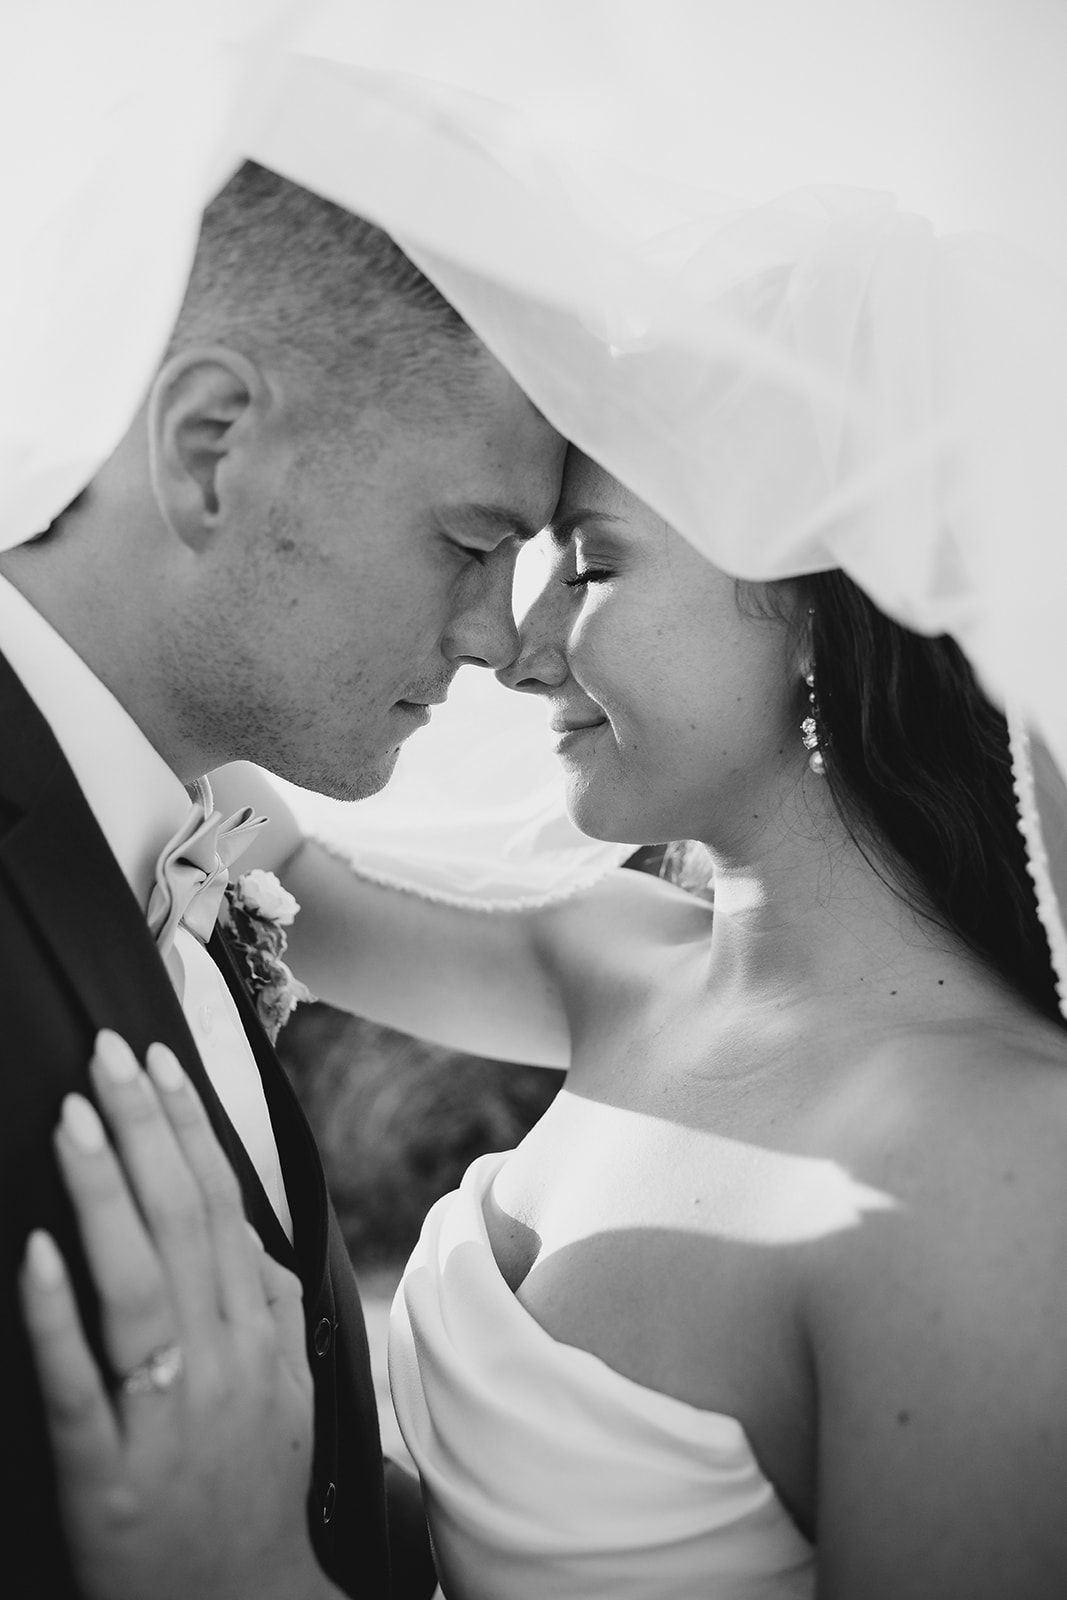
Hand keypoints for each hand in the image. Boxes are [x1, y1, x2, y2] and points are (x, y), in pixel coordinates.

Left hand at [19, 1030, 334, 1599]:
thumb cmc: (256, 1482)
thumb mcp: (284, 1380)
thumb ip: (264, 1298)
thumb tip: (243, 1220)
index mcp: (260, 1330)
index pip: (223, 1205)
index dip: (187, 1127)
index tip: (155, 1060)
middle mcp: (225, 1360)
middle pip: (184, 1225)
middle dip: (142, 1131)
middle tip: (106, 1054)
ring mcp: (170, 1417)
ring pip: (139, 1287)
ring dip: (104, 1196)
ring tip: (71, 1119)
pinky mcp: (110, 1477)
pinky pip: (83, 1387)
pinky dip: (61, 1317)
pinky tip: (38, 1254)